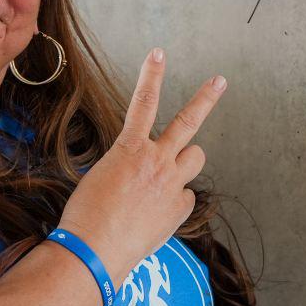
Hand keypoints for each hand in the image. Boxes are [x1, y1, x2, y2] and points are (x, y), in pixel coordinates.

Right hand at [57, 49, 223, 283]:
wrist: (94, 251)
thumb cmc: (86, 216)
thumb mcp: (101, 178)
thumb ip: (128, 165)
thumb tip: (142, 172)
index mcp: (130, 149)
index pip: (143, 102)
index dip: (152, 75)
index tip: (159, 53)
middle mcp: (156, 160)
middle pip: (188, 121)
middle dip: (206, 98)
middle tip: (220, 81)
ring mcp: (172, 184)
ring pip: (195, 157)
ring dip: (186, 159)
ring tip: (169, 173)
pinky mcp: (180, 208)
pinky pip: (186, 195)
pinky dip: (175, 200)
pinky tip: (156, 213)